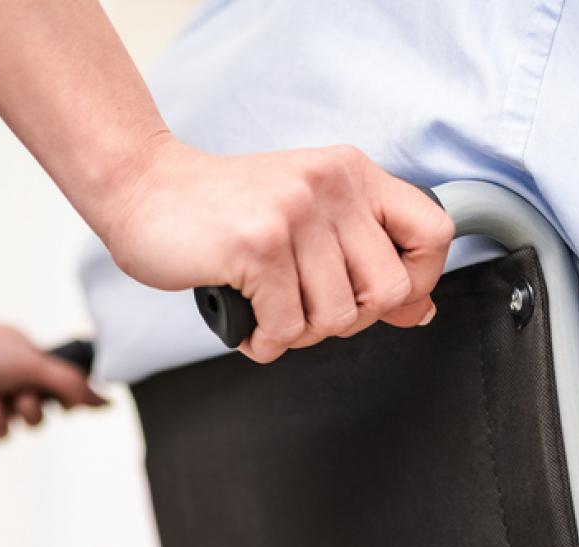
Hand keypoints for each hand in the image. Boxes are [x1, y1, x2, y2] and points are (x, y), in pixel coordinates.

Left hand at [0, 313, 104, 445]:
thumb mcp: (31, 364)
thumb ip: (70, 384)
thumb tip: (106, 401)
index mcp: (21, 364)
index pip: (52, 395)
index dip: (50, 404)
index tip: (42, 396)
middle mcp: (1, 381)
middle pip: (31, 420)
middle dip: (23, 414)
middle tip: (10, 399)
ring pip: (3, 434)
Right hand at [95, 136, 453, 363]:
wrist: (144, 187)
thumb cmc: (222, 210)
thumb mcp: (307, 216)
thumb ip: (363, 255)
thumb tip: (420, 309)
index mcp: (352, 173)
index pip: (434, 233)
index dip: (418, 281)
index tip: (383, 298)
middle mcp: (331, 186)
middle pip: (387, 290)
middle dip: (349, 319)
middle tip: (308, 310)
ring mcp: (295, 213)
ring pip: (335, 317)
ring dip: (299, 333)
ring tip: (270, 310)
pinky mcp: (259, 245)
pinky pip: (287, 328)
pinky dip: (265, 342)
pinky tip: (248, 321)